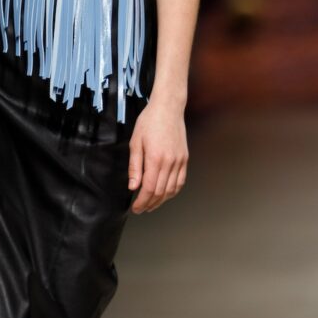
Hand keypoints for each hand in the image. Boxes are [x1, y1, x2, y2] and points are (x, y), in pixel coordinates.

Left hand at [127, 96, 188, 214]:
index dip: (142, 201)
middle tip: (140, 209)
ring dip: (161, 200)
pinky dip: (173, 191)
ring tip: (151, 204)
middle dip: (150, 204)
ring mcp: (179, 161)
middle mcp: (170, 162)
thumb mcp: (135, 142)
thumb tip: (133, 187)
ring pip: (172, 189)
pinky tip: (165, 194)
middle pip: (161, 192)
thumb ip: (135, 166)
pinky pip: (180, 181)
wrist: (168, 108)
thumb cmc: (149, 122)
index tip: (136, 208)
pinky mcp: (184, 158)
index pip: (149, 188)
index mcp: (155, 158)